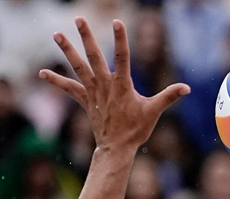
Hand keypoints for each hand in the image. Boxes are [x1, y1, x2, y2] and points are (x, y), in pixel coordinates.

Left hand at [40, 17, 188, 153]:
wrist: (116, 149)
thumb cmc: (136, 130)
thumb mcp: (154, 111)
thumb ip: (169, 96)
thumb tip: (187, 88)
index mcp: (122, 84)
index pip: (122, 57)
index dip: (120, 39)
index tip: (117, 22)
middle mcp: (104, 85)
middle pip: (93, 56)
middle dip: (86, 36)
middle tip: (79, 18)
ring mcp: (92, 92)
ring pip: (77, 67)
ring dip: (67, 50)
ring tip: (56, 34)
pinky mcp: (85, 100)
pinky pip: (68, 88)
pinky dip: (55, 80)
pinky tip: (42, 72)